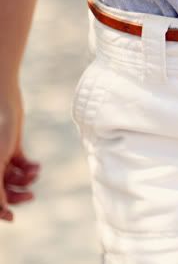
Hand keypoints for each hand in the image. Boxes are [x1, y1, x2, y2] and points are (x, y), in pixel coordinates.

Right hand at [0, 84, 40, 221]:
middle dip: (15, 194)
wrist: (3, 99)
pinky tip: (35, 167)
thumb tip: (2, 209)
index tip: (12, 217)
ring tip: (33, 173)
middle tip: (30, 196)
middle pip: (1, 189)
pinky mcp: (12, 147)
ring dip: (25, 180)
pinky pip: (22, 165)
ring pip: (13, 179)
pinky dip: (30, 169)